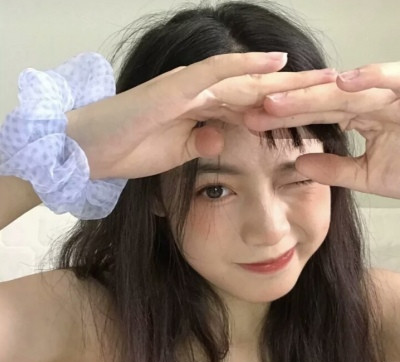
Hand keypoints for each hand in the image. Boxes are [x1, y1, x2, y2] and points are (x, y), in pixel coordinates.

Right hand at [65, 52, 336, 179]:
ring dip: (282, 76)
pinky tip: (275, 63)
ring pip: (243, 77)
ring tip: (320, 74)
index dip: (281, 107)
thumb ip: (200, 143)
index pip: (248, 107)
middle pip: (254, 88)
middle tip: (331, 86)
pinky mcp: (174, 88)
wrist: (88, 149)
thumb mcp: (174, 154)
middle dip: (293, 89)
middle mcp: (197, 93)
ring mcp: (187, 87)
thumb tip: (222, 137)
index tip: (311, 113)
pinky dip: (245, 67)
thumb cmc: (127, 150)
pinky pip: (214, 72)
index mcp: (198, 111)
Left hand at [244, 61, 399, 198]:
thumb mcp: (370, 175)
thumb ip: (335, 169)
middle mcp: (371, 99)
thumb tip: (300, 163)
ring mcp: (392, 92)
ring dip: (310, 95)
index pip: (311, 114)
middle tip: (247, 110)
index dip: (281, 118)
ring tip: (274, 101)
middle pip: (319, 99)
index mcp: (358, 115)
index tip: (249, 123)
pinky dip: (370, 79)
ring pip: (345, 90)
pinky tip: (340, 82)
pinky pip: (393, 79)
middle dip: (283, 104)